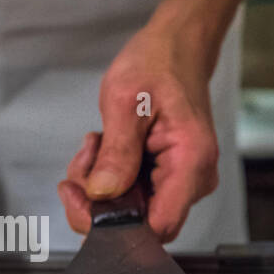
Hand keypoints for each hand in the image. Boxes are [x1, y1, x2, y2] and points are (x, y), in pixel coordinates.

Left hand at [58, 0, 273, 243]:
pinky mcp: (168, 176)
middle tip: (81, 163)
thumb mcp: (126, 101)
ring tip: (94, 145)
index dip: (112, 224)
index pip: (155, 227)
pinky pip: (133, 194)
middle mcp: (192, 179)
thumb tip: (102, 193)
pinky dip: (109, 178)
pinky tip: (103, 148)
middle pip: (140, 223)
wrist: (178, 46)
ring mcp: (181, 180)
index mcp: (190, 163)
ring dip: (100, 187)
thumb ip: (117, 151)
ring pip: (131, 209)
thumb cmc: (159, 63)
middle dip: (98, 202)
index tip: (81, 197)